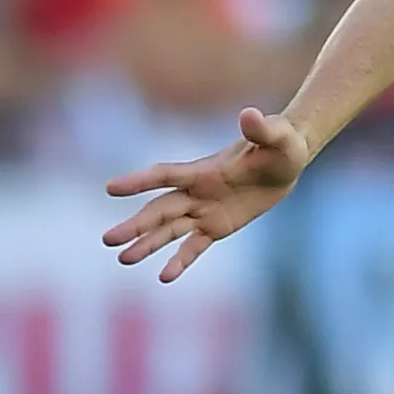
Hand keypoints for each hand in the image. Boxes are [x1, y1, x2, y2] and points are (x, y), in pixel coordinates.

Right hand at [102, 109, 311, 280]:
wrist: (287, 161)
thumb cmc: (282, 143)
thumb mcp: (277, 136)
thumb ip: (261, 129)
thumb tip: (250, 115)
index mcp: (204, 169)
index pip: (165, 176)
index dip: (139, 182)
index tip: (110, 188)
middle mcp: (197, 191)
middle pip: (159, 210)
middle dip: (135, 225)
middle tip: (107, 240)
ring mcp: (204, 210)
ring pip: (169, 231)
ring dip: (147, 244)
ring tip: (123, 258)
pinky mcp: (217, 227)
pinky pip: (194, 247)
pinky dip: (180, 261)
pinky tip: (164, 278)